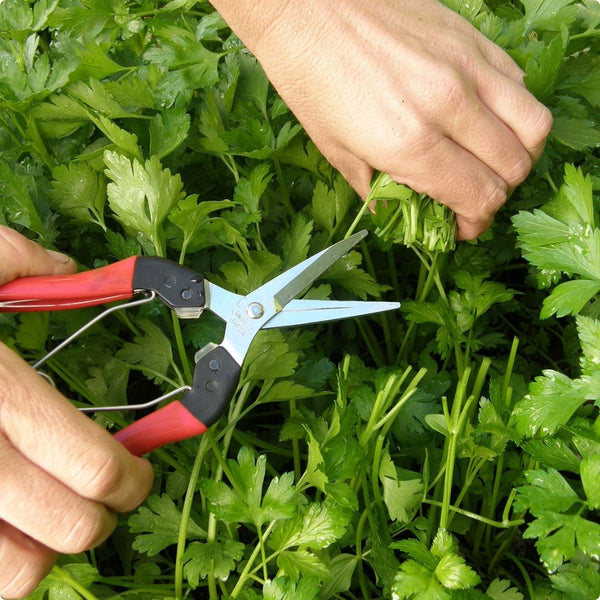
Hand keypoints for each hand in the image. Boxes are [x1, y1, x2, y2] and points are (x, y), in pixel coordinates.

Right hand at [0, 227, 153, 598]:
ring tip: (48, 519)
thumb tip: (73, 270)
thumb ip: (24, 262)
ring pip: (14, 575)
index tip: (139, 472)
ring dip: (46, 553)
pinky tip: (0, 528)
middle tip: (105, 500)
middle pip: (67, 526)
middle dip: (101, 518)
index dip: (132, 479)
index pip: (93, 464)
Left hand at [210, 0, 551, 239]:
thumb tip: (400, 215)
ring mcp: (467, 66)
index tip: (461, 227)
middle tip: (473, 199)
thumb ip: (377, 190)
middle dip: (497, 195)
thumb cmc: (309, 80)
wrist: (305, 6)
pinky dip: (513, 114)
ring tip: (490, 163)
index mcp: (410, 142)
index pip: (478, 195)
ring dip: (519, 156)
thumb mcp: (334, 150)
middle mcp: (449, 105)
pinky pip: (518, 85)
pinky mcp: (472, 39)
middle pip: (513, 166)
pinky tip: (485, 121)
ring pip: (533, 125)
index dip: (476, 222)